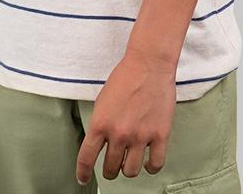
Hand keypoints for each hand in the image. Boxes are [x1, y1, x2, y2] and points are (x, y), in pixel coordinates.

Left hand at [75, 46, 176, 185]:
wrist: (149, 64)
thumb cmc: (125, 77)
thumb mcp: (102, 101)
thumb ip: (100, 125)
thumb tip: (100, 145)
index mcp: (100, 123)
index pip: (86, 159)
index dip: (83, 173)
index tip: (84, 178)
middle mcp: (119, 134)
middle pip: (110, 169)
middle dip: (110, 169)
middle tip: (113, 164)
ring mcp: (140, 136)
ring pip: (131, 171)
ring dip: (128, 169)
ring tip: (130, 160)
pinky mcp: (160, 135)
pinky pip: (155, 165)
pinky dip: (150, 167)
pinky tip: (148, 161)